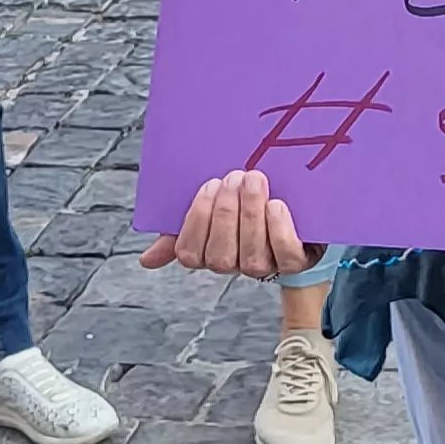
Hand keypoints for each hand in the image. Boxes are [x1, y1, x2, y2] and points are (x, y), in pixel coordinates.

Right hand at [137, 169, 323, 278]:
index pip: (189, 253)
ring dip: (251, 215)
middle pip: (220, 256)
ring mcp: (267, 266)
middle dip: (225, 213)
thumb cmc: (244, 204)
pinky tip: (276, 205)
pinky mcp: (298, 261)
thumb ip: (177, 232)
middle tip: (234, 178)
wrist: (294, 202)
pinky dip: (278, 230)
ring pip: (252, 257)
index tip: (210, 186)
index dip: (198, 220)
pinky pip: (285, 256)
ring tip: (254, 180)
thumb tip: (146, 260)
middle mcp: (235, 265)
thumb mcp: (209, 211)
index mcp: (208, 253)